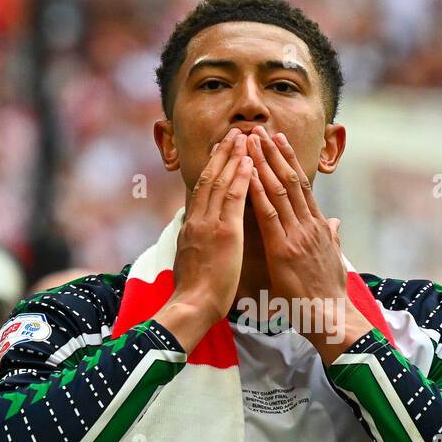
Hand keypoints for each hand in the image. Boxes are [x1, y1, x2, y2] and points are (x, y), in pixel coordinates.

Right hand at [158, 128, 252, 352]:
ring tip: (243, 138)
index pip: (202, 191)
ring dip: (232, 158)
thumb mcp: (192, 262)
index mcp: (192, 228)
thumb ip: (197, 246)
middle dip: (222, 155)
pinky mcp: (223, 233)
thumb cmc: (195, 294)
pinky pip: (232, 199)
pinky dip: (241, 178)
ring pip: (220, 182)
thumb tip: (197, 240)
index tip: (222, 152)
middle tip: (233, 134)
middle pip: (209, 179)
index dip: (213, 169)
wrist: (192, 306)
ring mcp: (209, 224)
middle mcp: (198, 220)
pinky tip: (250, 163)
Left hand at [247, 126, 372, 361]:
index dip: (288, 163)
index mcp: (319, 228)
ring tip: (251, 143)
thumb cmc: (330, 296)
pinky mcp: (284, 250)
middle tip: (260, 131)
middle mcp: (310, 226)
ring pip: (279, 192)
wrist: (332, 319)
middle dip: (274, 154)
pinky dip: (257, 193)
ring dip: (263, 165)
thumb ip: (333, 238)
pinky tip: (248, 176)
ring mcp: (298, 236)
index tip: (278, 143)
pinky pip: (269, 216)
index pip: (302, 188)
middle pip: (290, 181)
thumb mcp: (335, 261)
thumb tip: (336, 222)